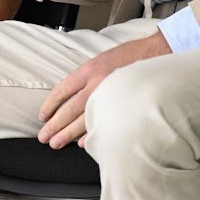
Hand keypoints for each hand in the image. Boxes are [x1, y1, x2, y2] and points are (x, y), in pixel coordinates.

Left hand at [37, 32, 171, 148]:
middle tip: (44, 137)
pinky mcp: (122, 106)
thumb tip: (70, 97)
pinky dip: (92, 134)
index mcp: (88, 70)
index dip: (50, 105)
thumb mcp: (102, 61)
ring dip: (67, 134)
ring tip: (56, 143)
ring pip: (83, 120)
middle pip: (69, 109)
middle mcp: (96, 83)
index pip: (62, 90)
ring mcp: (109, 96)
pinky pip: (103, 123)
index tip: (43, 116)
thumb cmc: (129, 58)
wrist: (157, 56)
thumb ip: (86, 78)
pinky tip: (83, 143)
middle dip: (55, 125)